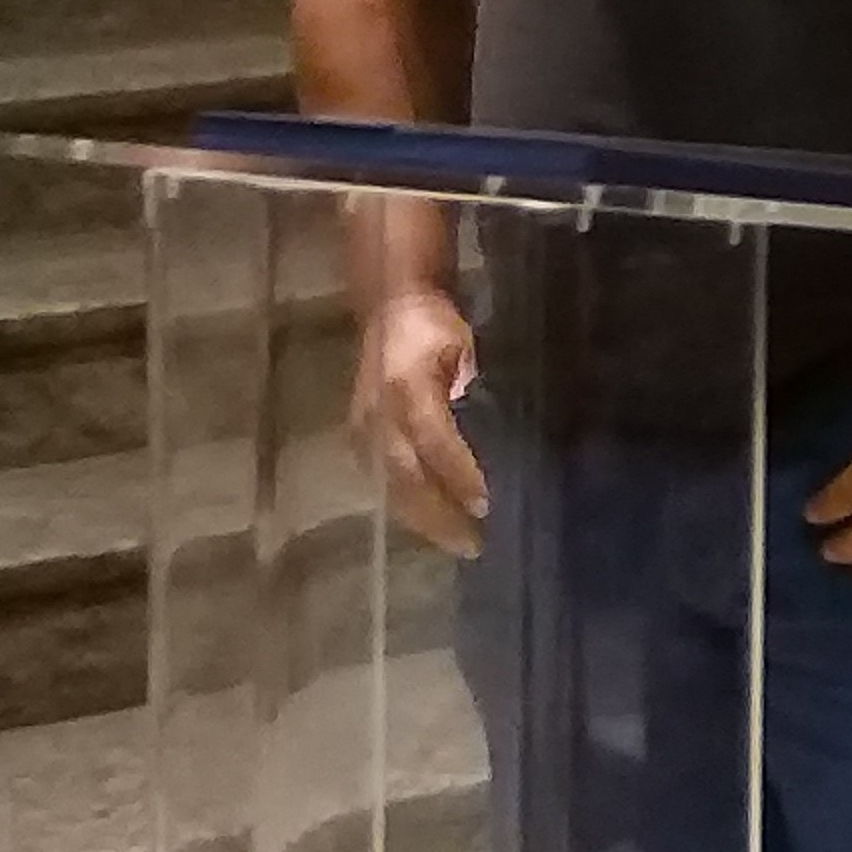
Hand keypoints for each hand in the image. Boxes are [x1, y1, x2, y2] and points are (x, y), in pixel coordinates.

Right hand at [352, 287, 484, 554]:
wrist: (389, 307)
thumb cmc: (435, 324)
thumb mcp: (464, 346)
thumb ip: (474, 387)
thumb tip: (494, 433)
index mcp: (407, 386)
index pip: (434, 440)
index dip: (459, 475)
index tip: (486, 505)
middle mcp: (379, 414)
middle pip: (408, 476)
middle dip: (440, 515)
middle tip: (474, 545)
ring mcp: (363, 427)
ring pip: (392, 485)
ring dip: (423, 519)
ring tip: (457, 542)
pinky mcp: (357, 436)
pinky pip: (382, 479)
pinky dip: (406, 504)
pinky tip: (430, 521)